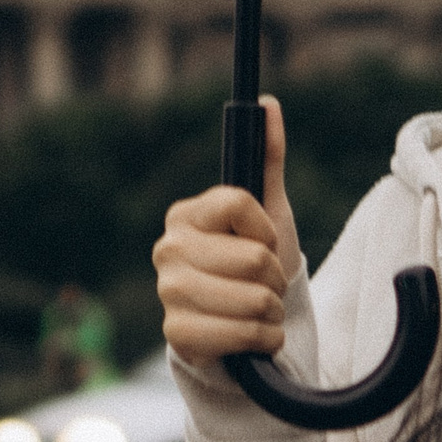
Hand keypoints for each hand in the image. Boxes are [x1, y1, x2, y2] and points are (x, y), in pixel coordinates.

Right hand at [154, 96, 302, 362]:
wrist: (243, 325)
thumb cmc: (254, 263)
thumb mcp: (268, 211)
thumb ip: (266, 156)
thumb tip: (268, 102)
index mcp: (185, 215)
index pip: (238, 202)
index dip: (265, 227)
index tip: (265, 241)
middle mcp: (167, 250)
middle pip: (253, 258)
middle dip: (274, 277)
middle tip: (264, 284)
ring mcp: (169, 293)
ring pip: (254, 299)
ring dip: (272, 311)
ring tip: (259, 310)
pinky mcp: (177, 334)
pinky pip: (244, 334)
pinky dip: (264, 339)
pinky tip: (252, 337)